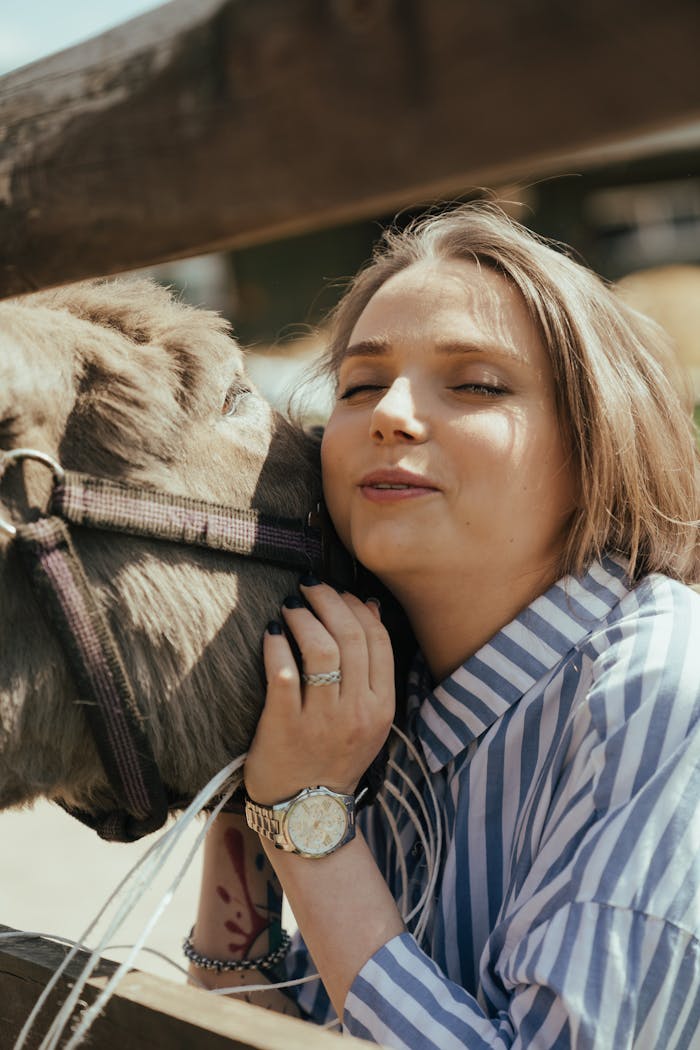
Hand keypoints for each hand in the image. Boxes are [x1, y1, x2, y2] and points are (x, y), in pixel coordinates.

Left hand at [244, 580, 394, 805]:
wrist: (307, 813)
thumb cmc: (335, 757)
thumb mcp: (369, 718)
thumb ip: (373, 668)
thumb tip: (370, 607)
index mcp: (382, 707)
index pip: (378, 640)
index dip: (356, 607)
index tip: (338, 593)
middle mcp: (356, 711)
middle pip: (349, 637)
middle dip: (328, 602)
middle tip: (308, 586)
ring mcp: (321, 720)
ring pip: (320, 650)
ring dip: (302, 618)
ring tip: (288, 607)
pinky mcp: (285, 727)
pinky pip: (283, 675)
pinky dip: (276, 647)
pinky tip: (270, 634)